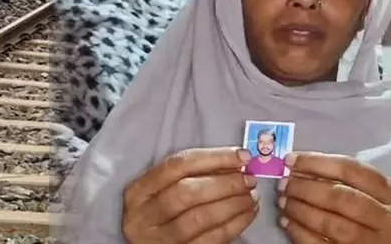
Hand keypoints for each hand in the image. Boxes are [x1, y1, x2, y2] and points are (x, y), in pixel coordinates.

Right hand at [122, 147, 257, 243]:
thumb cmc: (161, 214)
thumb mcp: (163, 191)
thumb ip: (191, 175)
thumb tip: (233, 162)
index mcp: (139, 191)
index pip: (177, 165)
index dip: (213, 157)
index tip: (240, 155)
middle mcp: (145, 216)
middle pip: (187, 192)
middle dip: (224, 183)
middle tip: (248, 178)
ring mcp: (161, 239)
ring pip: (200, 218)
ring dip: (232, 204)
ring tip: (251, 196)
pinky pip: (212, 240)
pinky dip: (235, 224)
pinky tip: (247, 213)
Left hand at [276, 152, 390, 243]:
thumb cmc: (373, 218)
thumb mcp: (370, 196)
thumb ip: (343, 181)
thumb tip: (299, 167)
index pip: (352, 170)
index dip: (317, 162)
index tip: (291, 160)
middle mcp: (390, 221)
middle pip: (342, 197)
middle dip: (306, 188)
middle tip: (284, 184)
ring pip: (332, 224)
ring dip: (301, 210)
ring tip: (283, 202)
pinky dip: (300, 233)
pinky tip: (287, 222)